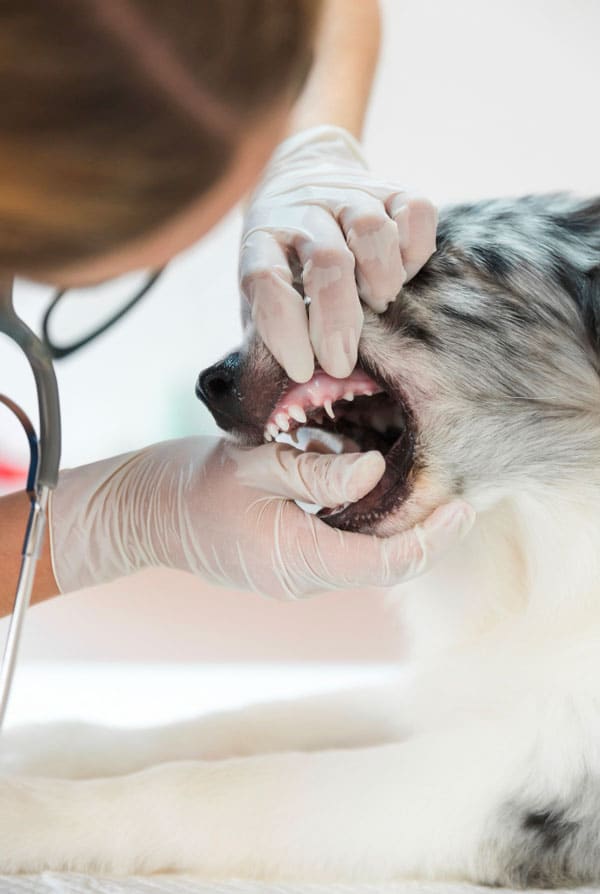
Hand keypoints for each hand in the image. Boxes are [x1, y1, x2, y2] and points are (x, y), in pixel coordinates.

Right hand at [50, 438, 473, 599]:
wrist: (144, 513)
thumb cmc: (192, 485)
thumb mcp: (255, 466)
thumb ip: (315, 471)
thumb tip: (376, 470)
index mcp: (298, 561)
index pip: (385, 563)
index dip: (431, 538)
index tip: (464, 506)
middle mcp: (304, 578)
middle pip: (385, 562)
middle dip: (425, 531)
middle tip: (458, 491)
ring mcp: (296, 573)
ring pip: (366, 553)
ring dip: (397, 523)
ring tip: (425, 485)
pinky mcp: (289, 560)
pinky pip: (342, 544)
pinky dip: (365, 517)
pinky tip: (370, 481)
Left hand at [239, 125, 436, 382]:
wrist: (300, 178)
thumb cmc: (283, 262)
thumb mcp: (261, 297)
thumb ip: (272, 337)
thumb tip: (294, 392)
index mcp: (261, 239)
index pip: (266, 279)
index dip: (284, 329)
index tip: (302, 370)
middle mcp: (302, 210)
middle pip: (328, 261)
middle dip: (339, 322)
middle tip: (343, 363)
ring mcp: (347, 194)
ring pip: (372, 230)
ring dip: (381, 280)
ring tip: (379, 306)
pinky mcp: (390, 186)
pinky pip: (416, 211)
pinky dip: (416, 249)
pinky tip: (404, 272)